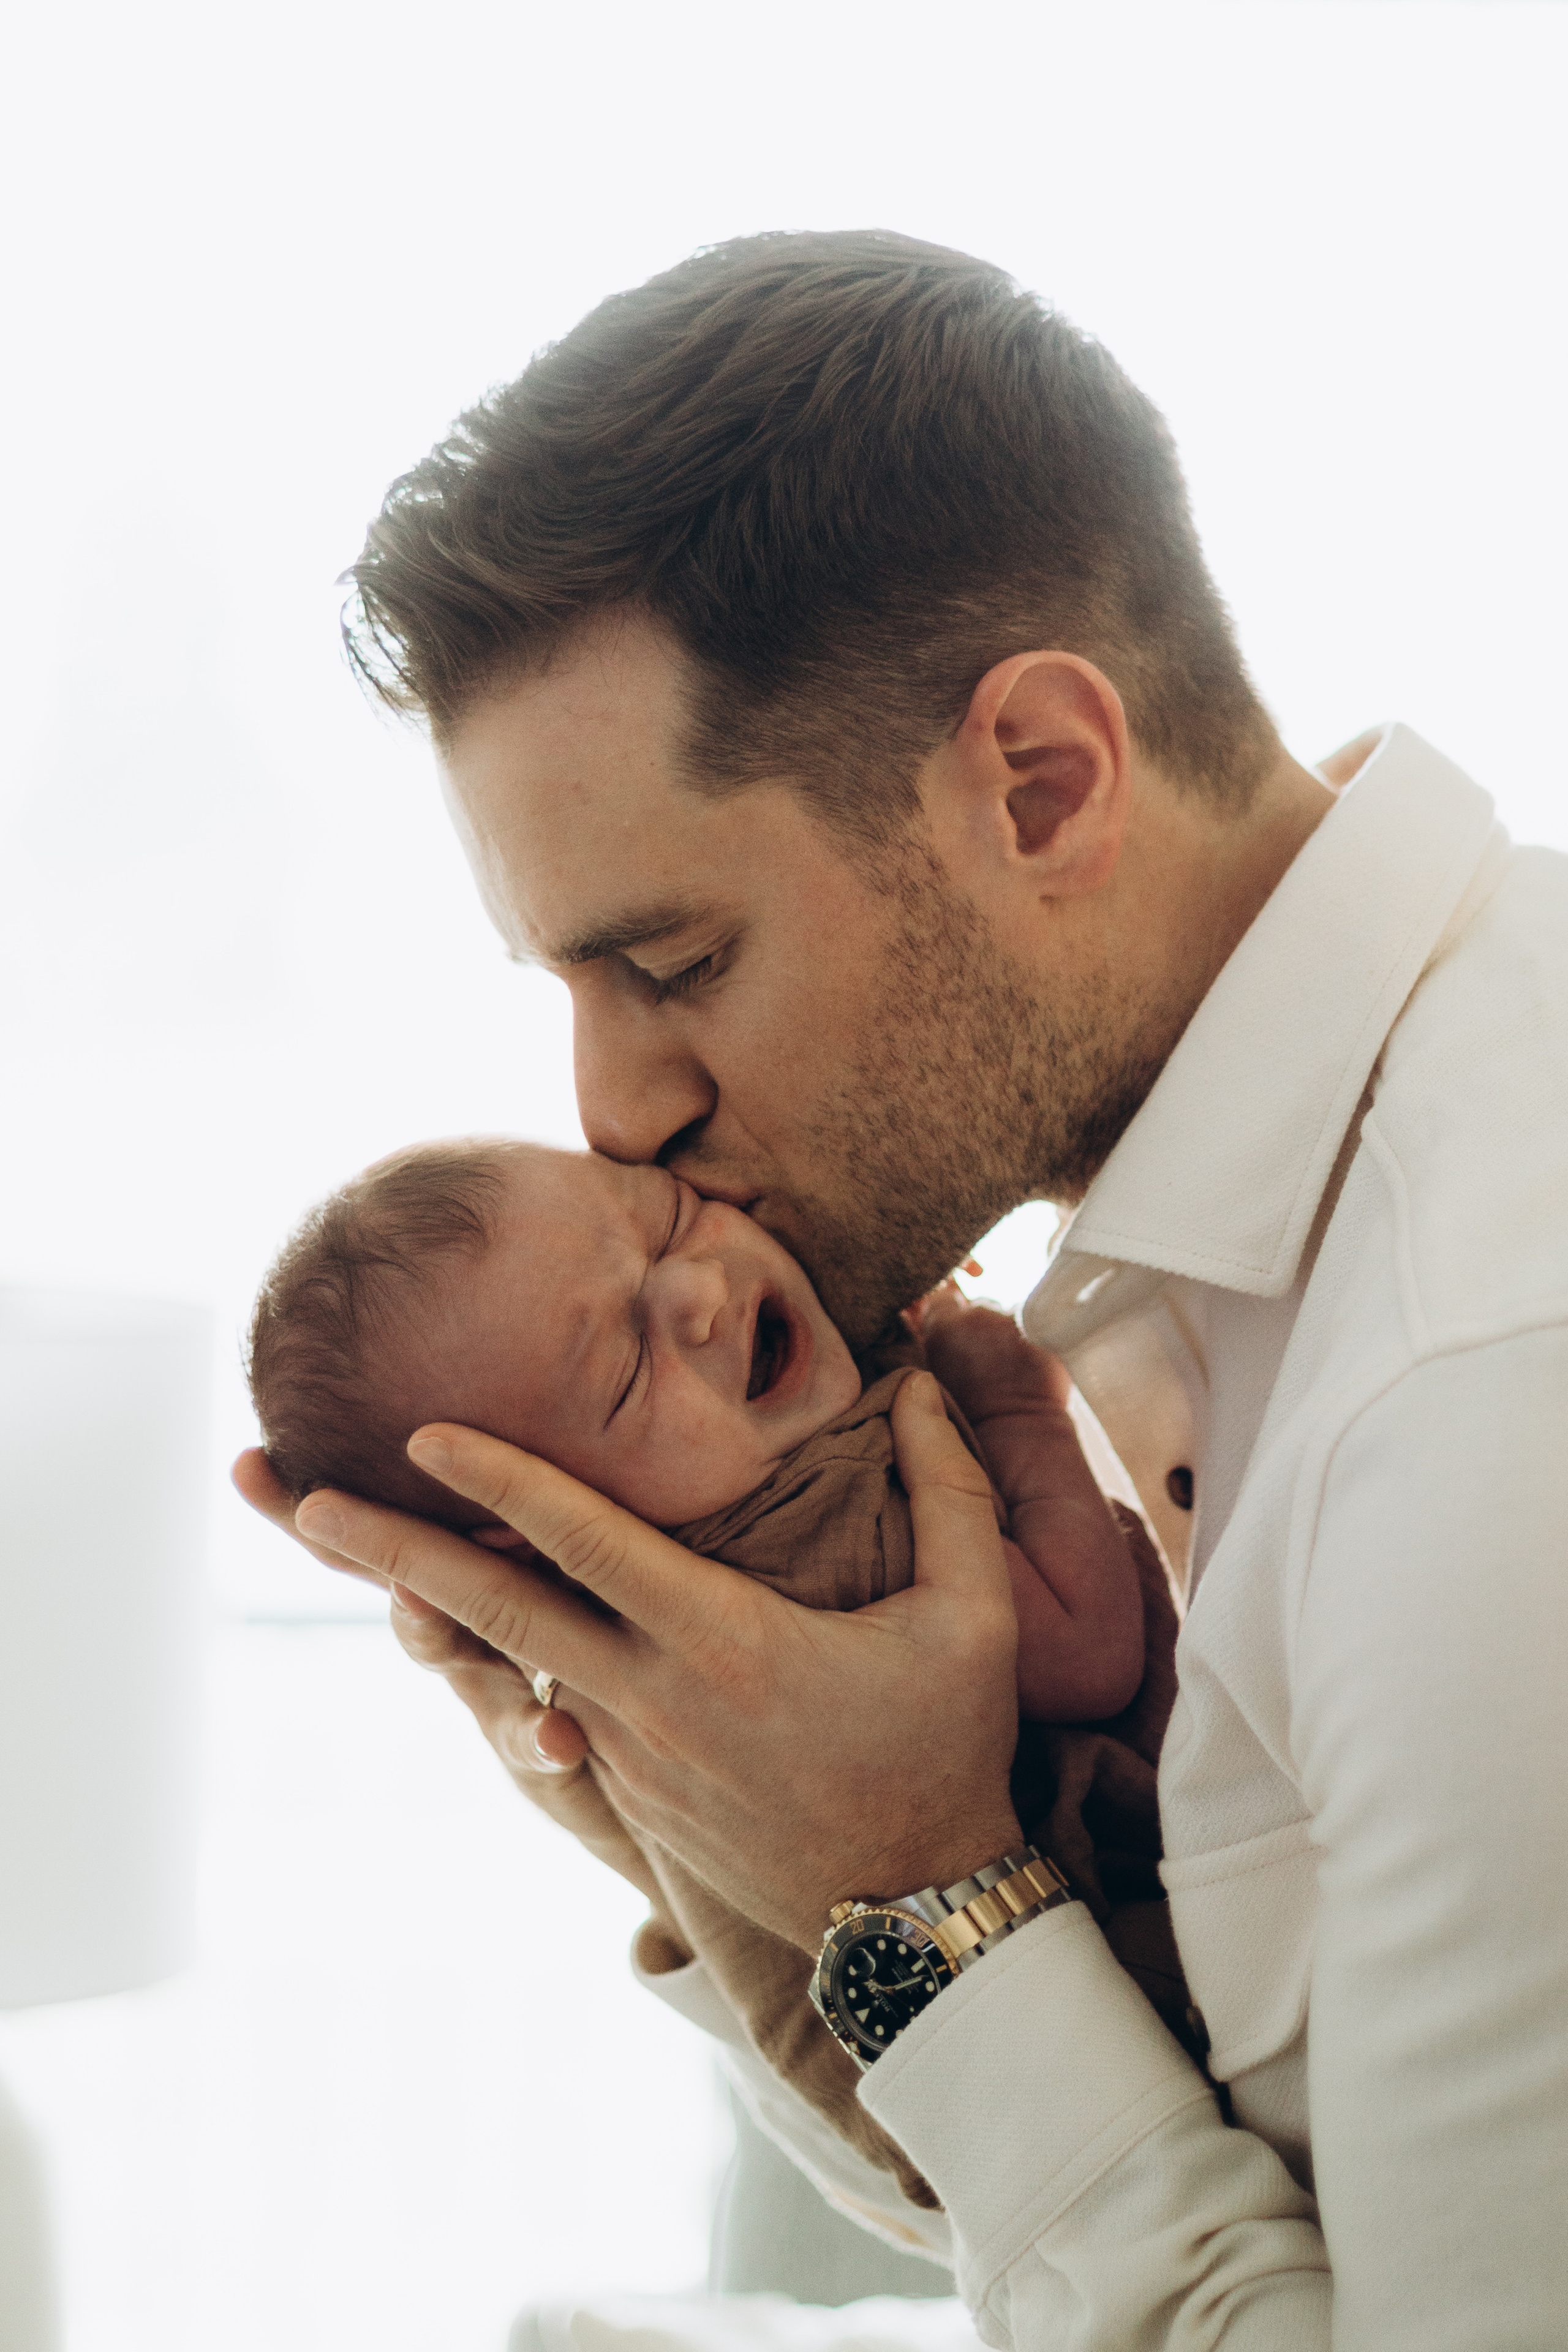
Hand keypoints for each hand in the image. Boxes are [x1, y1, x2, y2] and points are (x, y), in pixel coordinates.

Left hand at [286, 1373, 1023, 1950]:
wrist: (918, 1922)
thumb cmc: (948, 1753)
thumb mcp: (973, 1621)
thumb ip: (950, 1492)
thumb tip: (921, 1383)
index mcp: (723, 1646)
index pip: (590, 1545)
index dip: (505, 1482)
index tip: (423, 1433)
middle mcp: (652, 1701)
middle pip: (495, 1612)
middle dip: (390, 1551)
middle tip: (294, 1500)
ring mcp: (630, 1758)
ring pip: (501, 1669)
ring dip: (420, 1609)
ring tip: (344, 1555)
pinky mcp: (628, 1800)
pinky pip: (539, 1716)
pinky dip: (482, 1669)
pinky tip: (440, 1634)